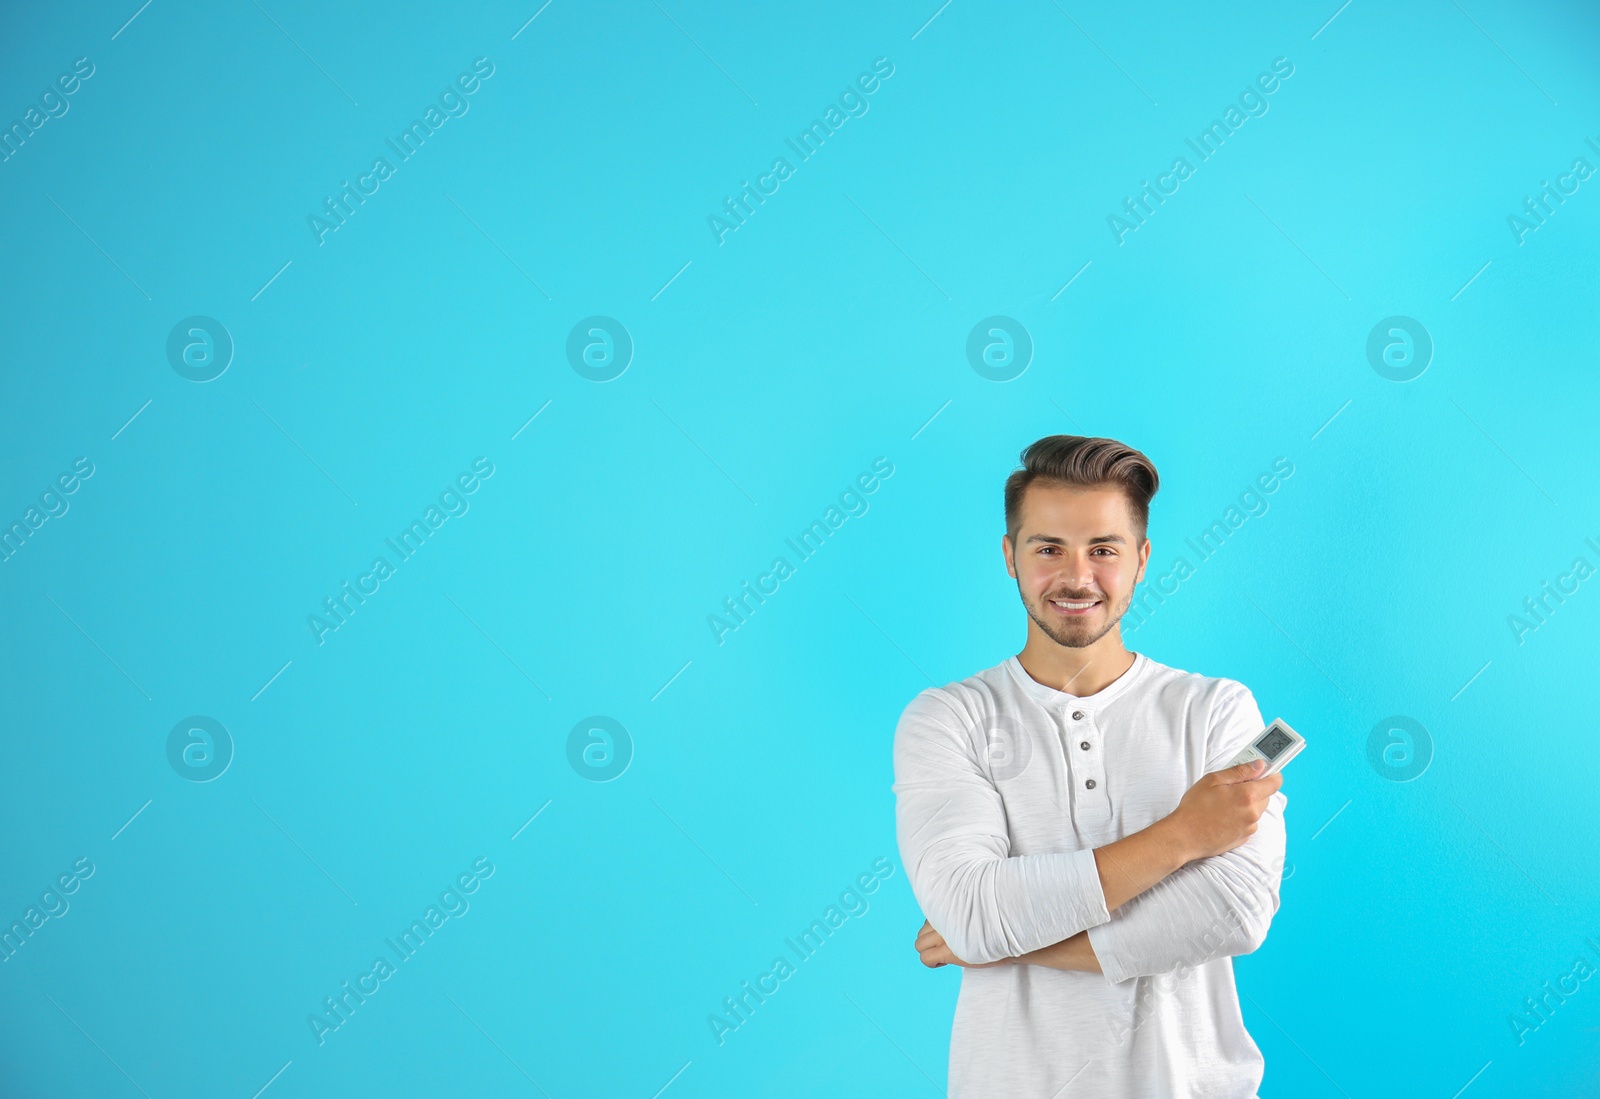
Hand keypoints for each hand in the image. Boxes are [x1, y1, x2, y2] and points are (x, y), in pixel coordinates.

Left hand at [914, 920, 1012, 968]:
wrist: (1008, 937)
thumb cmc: (993, 925)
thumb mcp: (971, 912)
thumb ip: (956, 913)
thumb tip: (945, 920)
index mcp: (947, 906)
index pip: (928, 919)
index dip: (935, 929)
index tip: (947, 935)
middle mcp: (942, 919)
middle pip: (921, 932)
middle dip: (931, 941)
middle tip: (946, 946)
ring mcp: (943, 936)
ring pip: (919, 945)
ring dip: (930, 951)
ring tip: (946, 954)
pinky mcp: (947, 951)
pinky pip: (925, 958)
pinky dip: (931, 963)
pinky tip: (943, 963)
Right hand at [1165, 759, 1282, 860]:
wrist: (1185, 837)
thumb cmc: (1195, 807)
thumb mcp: (1212, 780)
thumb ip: (1239, 771)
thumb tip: (1259, 765)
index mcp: (1247, 795)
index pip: (1274, 782)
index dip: (1270, 774)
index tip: (1263, 771)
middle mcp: (1253, 813)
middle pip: (1266, 796)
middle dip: (1254, 789)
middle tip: (1232, 788)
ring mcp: (1250, 827)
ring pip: (1257, 810)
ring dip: (1247, 804)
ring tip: (1224, 804)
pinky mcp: (1244, 838)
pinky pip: (1249, 822)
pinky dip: (1242, 818)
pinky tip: (1224, 817)